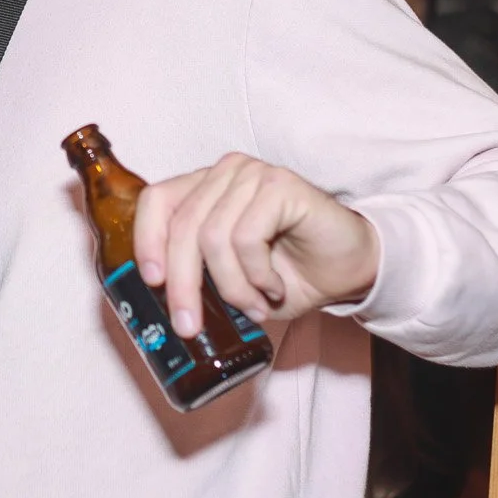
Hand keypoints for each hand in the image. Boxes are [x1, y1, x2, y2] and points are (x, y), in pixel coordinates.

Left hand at [133, 154, 380, 335]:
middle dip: (183, 285)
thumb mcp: (230, 280)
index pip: (157, 201)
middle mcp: (226, 173)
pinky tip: (273, 286)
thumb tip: (159, 304)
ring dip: (232, 287)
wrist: (349, 270)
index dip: (147, 241)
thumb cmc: (289, 274)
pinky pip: (247, 238)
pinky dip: (257, 275)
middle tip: (190, 325)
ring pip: (213, 238)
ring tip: (254, 305)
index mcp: (206, 188)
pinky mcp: (281, 185)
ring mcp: (253, 174)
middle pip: (183, 227)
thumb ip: (196, 277)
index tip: (151, 282)